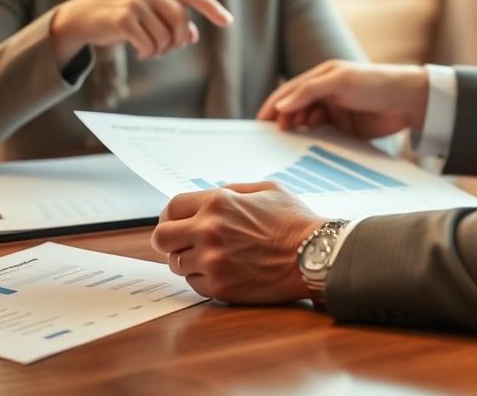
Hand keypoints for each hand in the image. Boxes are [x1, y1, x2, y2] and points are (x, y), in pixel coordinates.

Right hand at [49, 0, 231, 66]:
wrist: (81, 17)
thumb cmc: (120, 14)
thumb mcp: (148, 12)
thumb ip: (171, 20)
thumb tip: (193, 36)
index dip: (212, 8)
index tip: (228, 22)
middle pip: (181, 19)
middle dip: (179, 41)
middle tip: (168, 50)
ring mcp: (134, 1)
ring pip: (165, 35)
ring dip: (162, 50)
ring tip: (151, 51)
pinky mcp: (123, 19)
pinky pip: (149, 44)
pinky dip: (149, 54)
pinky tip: (141, 52)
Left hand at [150, 181, 323, 303]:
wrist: (314, 255)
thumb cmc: (294, 221)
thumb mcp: (266, 189)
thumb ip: (232, 191)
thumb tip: (210, 196)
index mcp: (218, 202)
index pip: (172, 207)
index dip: (172, 216)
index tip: (177, 223)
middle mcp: (208, 230)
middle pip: (162, 238)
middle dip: (171, 240)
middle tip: (184, 243)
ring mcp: (212, 261)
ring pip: (177, 264)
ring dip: (190, 261)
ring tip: (214, 258)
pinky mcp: (219, 287)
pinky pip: (194, 284)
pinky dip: (204, 279)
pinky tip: (226, 272)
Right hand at [256, 60, 428, 138]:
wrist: (408, 100)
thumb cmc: (374, 82)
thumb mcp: (339, 81)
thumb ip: (309, 92)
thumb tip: (281, 105)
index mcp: (322, 76)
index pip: (291, 90)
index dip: (275, 104)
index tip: (261, 121)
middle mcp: (326, 92)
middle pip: (296, 107)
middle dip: (284, 118)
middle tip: (277, 132)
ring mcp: (335, 110)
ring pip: (308, 121)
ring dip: (298, 128)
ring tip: (294, 134)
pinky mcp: (345, 128)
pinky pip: (323, 134)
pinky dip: (313, 137)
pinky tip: (309, 141)